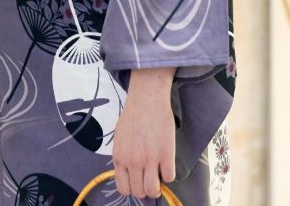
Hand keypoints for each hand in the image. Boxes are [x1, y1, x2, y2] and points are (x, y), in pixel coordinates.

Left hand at [113, 69, 175, 198]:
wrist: (147, 98)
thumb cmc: (132, 116)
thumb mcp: (119, 139)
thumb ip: (122, 158)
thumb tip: (128, 174)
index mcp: (120, 158)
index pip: (124, 189)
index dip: (132, 189)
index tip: (138, 183)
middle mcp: (133, 162)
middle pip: (139, 192)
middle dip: (145, 189)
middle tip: (150, 179)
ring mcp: (150, 159)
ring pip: (153, 189)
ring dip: (157, 187)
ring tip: (158, 176)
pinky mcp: (166, 153)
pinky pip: (169, 176)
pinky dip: (169, 174)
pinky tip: (167, 164)